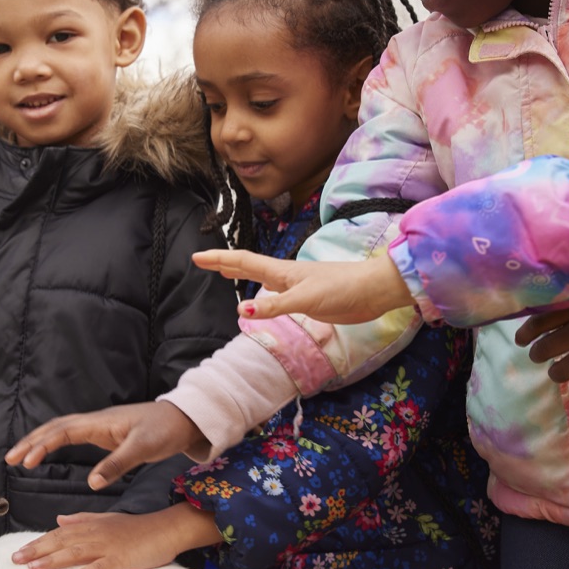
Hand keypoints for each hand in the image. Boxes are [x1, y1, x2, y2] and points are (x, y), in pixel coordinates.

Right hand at [5, 401, 202, 490]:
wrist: (184, 419)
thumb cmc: (165, 431)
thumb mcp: (143, 449)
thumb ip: (117, 464)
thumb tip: (91, 483)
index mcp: (100, 423)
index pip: (62, 432)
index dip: (42, 445)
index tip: (26, 462)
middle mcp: (96, 422)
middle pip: (54, 428)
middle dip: (31, 441)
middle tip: (9, 459)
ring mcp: (99, 427)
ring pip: (61, 430)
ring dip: (39, 441)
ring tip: (20, 456)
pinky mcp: (105, 434)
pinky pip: (71, 435)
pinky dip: (54, 442)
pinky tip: (48, 452)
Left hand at [10, 505, 221, 568]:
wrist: (165, 529)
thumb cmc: (136, 527)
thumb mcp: (107, 519)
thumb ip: (82, 519)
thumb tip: (59, 518)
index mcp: (91, 525)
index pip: (58, 533)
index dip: (38, 541)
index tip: (19, 551)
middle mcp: (95, 534)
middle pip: (61, 541)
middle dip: (37, 550)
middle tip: (15, 560)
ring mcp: (108, 547)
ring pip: (74, 553)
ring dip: (52, 561)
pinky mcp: (120, 560)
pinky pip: (98, 568)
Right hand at [191, 249, 413, 323]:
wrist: (372, 291)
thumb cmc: (341, 289)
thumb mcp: (305, 299)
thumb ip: (274, 306)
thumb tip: (240, 311)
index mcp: (282, 272)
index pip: (243, 262)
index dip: (219, 259)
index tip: (197, 257)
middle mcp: (285, 277)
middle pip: (248, 266)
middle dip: (224, 263)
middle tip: (202, 261)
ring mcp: (296, 287)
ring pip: (261, 278)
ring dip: (241, 274)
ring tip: (225, 272)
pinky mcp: (307, 299)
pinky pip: (274, 294)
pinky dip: (261, 293)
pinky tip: (262, 296)